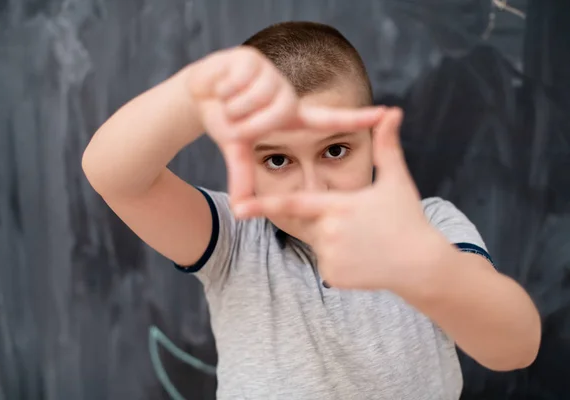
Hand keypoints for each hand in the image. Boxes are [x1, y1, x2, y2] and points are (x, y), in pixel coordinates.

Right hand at [187, 46, 384, 204]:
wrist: (198, 94)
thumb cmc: (224, 120)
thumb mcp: (236, 149)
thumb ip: (242, 177)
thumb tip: (241, 211)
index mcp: (290, 115)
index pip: (330, 119)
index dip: (359, 117)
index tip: (390, 114)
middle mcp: (286, 94)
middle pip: (271, 117)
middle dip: (244, 123)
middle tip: (235, 117)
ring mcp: (271, 74)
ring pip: (253, 101)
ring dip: (231, 106)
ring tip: (229, 100)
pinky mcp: (252, 58)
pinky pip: (238, 83)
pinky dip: (222, 88)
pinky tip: (222, 83)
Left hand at [235, 108, 447, 291]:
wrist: (422, 264)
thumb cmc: (408, 219)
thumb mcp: (396, 180)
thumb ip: (387, 146)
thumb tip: (393, 111)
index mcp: (338, 205)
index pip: (293, 203)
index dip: (263, 204)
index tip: (237, 206)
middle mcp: (328, 232)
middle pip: (311, 221)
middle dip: (328, 220)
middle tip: (360, 225)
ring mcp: (329, 256)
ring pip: (318, 243)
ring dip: (334, 239)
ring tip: (366, 241)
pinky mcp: (332, 276)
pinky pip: (326, 263)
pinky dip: (340, 260)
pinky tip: (364, 258)